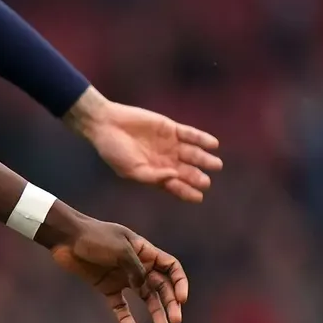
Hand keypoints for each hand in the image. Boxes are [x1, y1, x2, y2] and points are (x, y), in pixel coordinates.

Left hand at [46, 214, 187, 322]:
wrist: (66, 238)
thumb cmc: (95, 238)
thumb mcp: (120, 249)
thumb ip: (135, 268)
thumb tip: (144, 287)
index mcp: (146, 252)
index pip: (171, 268)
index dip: (180, 283)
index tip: (182, 299)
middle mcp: (138, 266)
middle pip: (161, 287)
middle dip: (171, 304)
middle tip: (175, 321)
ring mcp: (123, 277)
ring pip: (145, 298)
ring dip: (155, 313)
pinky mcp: (107, 287)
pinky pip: (120, 305)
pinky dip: (126, 317)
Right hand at [67, 89, 221, 202]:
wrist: (106, 124)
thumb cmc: (114, 151)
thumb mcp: (130, 169)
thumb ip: (152, 176)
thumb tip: (174, 176)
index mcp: (154, 173)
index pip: (175, 186)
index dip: (187, 192)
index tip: (199, 197)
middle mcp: (165, 160)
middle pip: (187, 171)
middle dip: (197, 177)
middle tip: (206, 181)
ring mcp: (169, 144)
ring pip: (192, 154)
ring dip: (204, 159)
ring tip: (216, 165)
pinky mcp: (170, 128)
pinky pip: (190, 134)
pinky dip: (202, 139)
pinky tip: (213, 144)